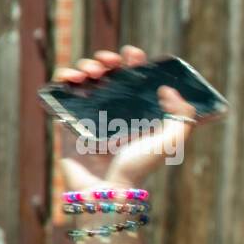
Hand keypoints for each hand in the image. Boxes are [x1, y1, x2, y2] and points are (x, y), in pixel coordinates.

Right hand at [51, 45, 197, 191]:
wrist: (107, 188)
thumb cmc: (139, 168)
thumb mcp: (172, 142)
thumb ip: (182, 116)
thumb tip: (168, 89)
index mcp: (137, 112)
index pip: (134, 78)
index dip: (133, 61)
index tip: (133, 54)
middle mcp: (113, 110)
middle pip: (107, 73)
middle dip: (106, 60)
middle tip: (109, 63)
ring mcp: (89, 115)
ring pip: (83, 79)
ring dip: (85, 65)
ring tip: (90, 72)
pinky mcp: (67, 121)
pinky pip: (60, 93)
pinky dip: (63, 79)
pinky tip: (70, 78)